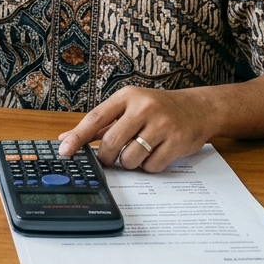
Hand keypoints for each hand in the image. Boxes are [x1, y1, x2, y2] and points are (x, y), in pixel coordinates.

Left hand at [56, 86, 217, 172]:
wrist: (199, 108)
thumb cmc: (158, 109)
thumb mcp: (129, 107)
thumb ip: (100, 124)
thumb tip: (66, 138)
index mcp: (127, 96)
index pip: (96, 118)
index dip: (78, 136)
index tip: (65, 150)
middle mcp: (144, 107)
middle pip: (111, 143)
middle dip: (108, 157)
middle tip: (113, 156)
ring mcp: (162, 124)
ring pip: (130, 158)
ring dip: (130, 163)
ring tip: (140, 151)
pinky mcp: (176, 142)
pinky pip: (151, 166)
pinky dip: (149, 166)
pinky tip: (156, 153)